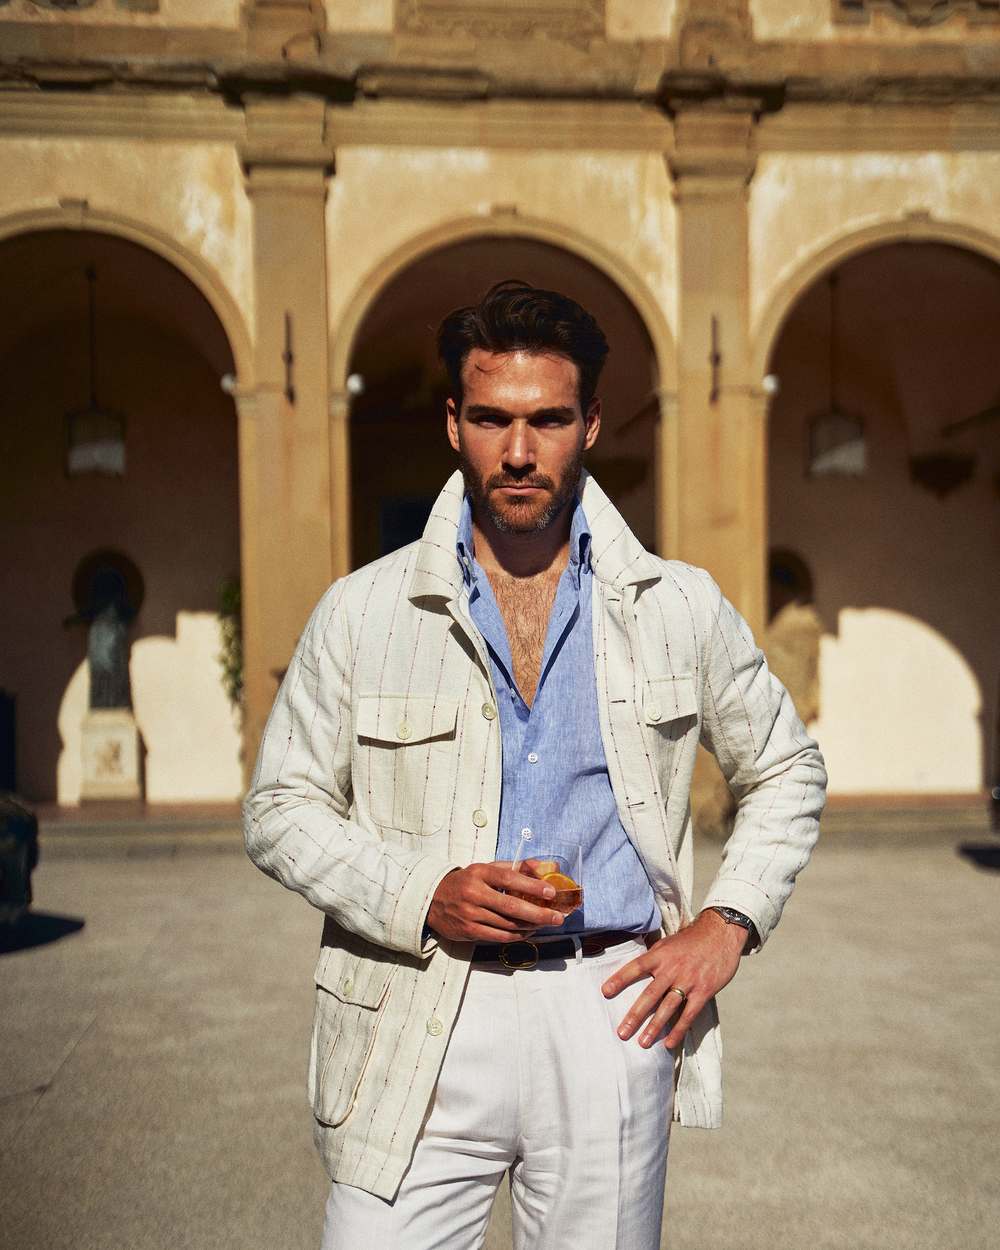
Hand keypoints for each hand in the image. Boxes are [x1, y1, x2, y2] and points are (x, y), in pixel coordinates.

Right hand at [427, 861, 565, 942]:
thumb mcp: (487, 868)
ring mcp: (470, 914)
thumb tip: (549, 866)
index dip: (532, 886)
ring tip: (545, 923)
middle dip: (538, 913)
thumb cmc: (467, 882)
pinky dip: (517, 936)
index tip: (551, 892)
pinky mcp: (469, 931)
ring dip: (530, 926)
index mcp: (479, 873)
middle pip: (511, 906)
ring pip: (507, 924)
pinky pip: (499, 937)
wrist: (433, 899)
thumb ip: (518, 867)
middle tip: (557, 917)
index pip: (509, 878)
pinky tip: (527, 932)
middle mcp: (473, 893)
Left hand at [601, 910, 744, 1049]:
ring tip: (641, 1042)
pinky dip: (678, 1030)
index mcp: (661, 955)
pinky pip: (689, 1014)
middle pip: (650, 994)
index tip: (605, 992)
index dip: (620, 978)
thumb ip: (653, 957)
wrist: (720, 934)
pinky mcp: (704, 991)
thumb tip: (634, 970)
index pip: (636, 966)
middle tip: (622, 1032)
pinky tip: (668, 1043)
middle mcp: (673, 968)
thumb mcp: (668, 943)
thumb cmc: (691, 941)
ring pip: (667, 1007)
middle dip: (634, 1015)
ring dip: (654, 1027)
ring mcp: (689, 980)